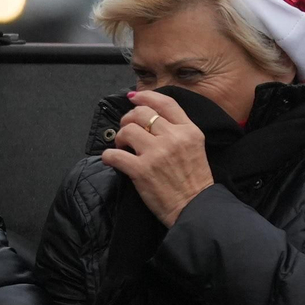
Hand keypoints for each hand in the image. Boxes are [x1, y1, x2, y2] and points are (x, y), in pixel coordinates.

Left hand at [101, 90, 214, 226]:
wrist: (195, 207)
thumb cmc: (194, 180)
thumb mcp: (195, 147)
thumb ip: (178, 130)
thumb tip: (150, 114)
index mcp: (189, 131)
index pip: (166, 103)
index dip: (146, 96)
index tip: (134, 97)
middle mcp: (173, 138)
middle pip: (141, 113)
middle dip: (128, 119)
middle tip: (127, 131)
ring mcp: (156, 153)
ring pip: (127, 130)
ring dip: (119, 137)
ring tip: (124, 147)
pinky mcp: (141, 170)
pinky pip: (113, 154)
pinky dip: (109, 156)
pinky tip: (113, 160)